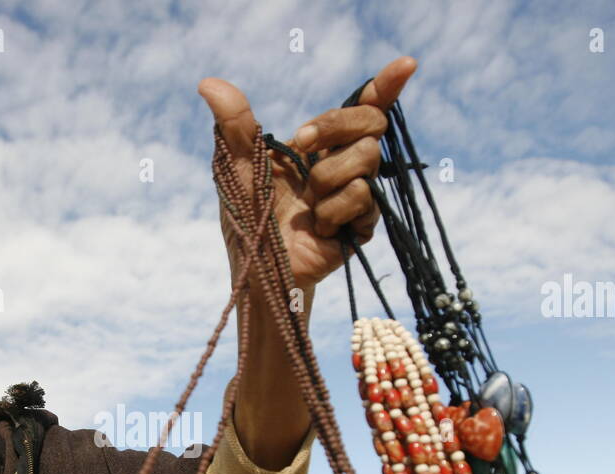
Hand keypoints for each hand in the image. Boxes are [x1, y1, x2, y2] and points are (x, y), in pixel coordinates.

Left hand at [197, 56, 417, 288]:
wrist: (259, 268)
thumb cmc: (249, 217)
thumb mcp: (237, 166)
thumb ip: (234, 124)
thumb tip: (207, 83)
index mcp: (321, 145)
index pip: (362, 108)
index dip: (386, 85)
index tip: (406, 64)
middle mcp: (343, 164)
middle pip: (372, 123)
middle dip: (338, 124)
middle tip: (304, 142)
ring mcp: (357, 193)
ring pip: (368, 157)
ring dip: (327, 176)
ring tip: (307, 204)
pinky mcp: (364, 223)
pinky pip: (362, 196)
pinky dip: (332, 209)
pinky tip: (318, 227)